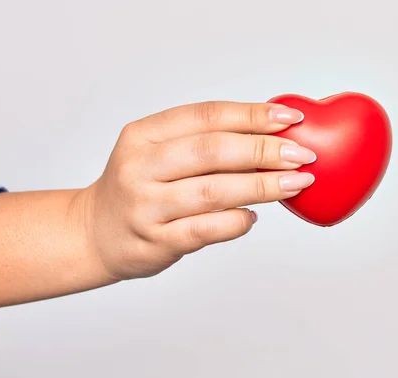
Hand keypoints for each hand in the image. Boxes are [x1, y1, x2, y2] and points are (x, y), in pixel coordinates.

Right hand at [80, 101, 316, 281]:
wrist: (94, 232)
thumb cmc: (137, 188)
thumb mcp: (154, 152)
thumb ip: (200, 142)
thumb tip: (269, 136)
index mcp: (142, 135)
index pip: (205, 116)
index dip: (252, 115)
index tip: (290, 118)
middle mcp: (139, 167)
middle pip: (212, 151)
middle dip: (264, 150)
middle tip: (302, 155)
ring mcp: (145, 206)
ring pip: (213, 192)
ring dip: (262, 186)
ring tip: (295, 183)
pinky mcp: (155, 241)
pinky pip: (206, 230)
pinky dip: (237, 221)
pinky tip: (253, 216)